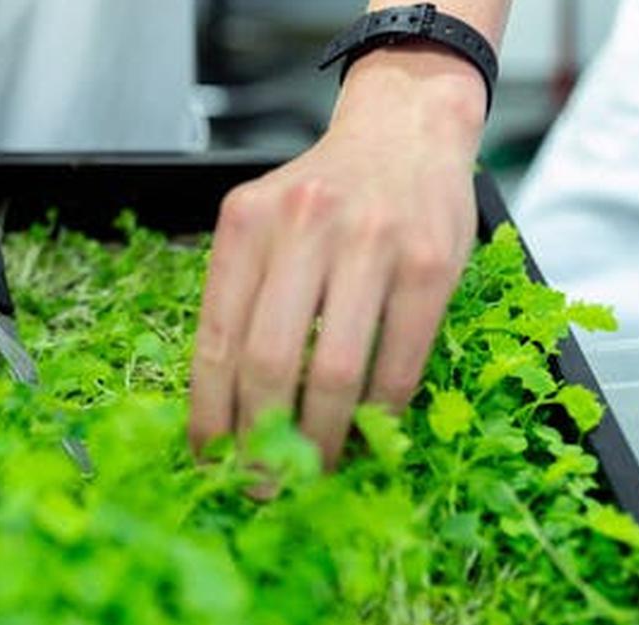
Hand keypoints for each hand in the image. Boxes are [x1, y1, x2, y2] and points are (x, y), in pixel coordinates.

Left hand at [189, 46, 486, 466]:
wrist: (404, 128)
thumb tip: (224, 405)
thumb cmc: (323, 194)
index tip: (208, 458)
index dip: (209, 412)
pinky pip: (399, 361)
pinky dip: (378, 412)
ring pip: (336, 371)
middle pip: (269, 362)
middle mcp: (303, 227)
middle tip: (260, 482)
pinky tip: (365, 434)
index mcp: (246, 224)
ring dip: (320, 438)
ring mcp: (371, 242)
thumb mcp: (264, 223)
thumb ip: (243, 294)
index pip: (215, 338)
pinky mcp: (431, 262)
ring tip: (310, 473)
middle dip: (260, 438)